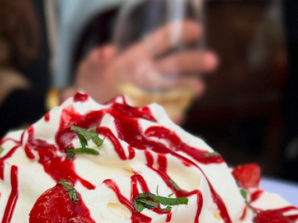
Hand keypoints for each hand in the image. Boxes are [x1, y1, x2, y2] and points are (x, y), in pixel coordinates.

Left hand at [71, 20, 217, 120]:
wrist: (84, 115)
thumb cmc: (88, 88)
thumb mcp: (87, 70)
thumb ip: (95, 59)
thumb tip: (109, 51)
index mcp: (137, 59)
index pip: (162, 41)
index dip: (179, 34)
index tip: (196, 31)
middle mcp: (148, 76)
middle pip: (176, 65)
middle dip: (194, 62)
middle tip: (213, 61)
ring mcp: (151, 97)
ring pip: (175, 89)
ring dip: (188, 88)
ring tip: (199, 88)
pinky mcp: (149, 117)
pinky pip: (164, 115)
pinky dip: (172, 115)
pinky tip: (179, 114)